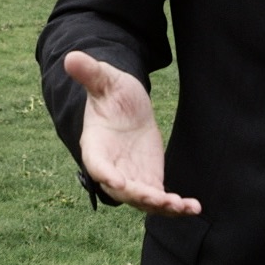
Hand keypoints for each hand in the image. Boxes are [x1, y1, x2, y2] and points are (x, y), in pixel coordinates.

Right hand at [63, 51, 200, 216]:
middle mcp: (112, 168)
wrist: (127, 105)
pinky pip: (160, 198)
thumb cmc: (111, 91)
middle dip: (140, 197)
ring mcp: (131, 177)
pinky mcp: (149, 180)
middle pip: (122, 190)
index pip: (97, 165)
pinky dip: (175, 206)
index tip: (120, 183)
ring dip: (161, 206)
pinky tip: (193, 207)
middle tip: (160, 199)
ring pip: (143, 199)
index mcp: (96, 145)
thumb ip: (90, 73)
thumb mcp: (104, 79)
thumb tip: (71, 58)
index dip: (107, 176)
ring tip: (181, 207)